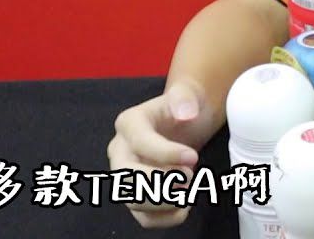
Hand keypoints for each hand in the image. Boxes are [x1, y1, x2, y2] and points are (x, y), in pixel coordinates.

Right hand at [107, 81, 212, 227]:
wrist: (187, 119)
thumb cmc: (185, 107)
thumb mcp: (187, 95)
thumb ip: (185, 99)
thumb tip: (186, 113)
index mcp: (129, 123)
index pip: (141, 142)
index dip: (167, 154)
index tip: (194, 158)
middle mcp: (120, 150)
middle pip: (127, 177)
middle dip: (160, 182)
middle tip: (190, 177)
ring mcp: (125, 175)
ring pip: (132, 201)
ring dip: (163, 202)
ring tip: (188, 192)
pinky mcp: (136, 194)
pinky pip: (142, 217)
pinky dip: (163, 219)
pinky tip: (184, 209)